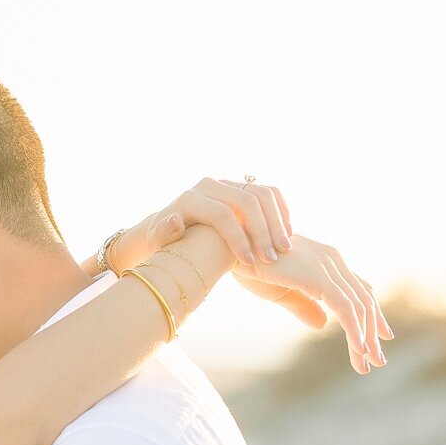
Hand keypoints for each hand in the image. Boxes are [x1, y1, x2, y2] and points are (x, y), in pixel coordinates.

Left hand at [110, 176, 294, 271]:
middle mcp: (209, 185)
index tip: (250, 262)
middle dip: (262, 231)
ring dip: (276, 222)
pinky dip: (281, 211)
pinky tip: (287, 234)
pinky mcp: (241, 185)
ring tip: (284, 249)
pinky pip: (269, 192)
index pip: (221, 214)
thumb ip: (164, 234)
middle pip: (246, 202)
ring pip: (262, 194)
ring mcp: (227, 183)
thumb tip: (175, 222)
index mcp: (190, 199)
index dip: (238, 238)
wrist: (171, 227)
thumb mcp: (158, 242)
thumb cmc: (165, 243)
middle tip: (272, 258)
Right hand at [154, 232, 391, 373]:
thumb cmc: (249, 264)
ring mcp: (328, 267)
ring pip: (359, 307)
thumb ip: (304, 306)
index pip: (356, 288)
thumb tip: (323, 324)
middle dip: (372, 330)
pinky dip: (355, 331)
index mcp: (324, 260)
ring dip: (365, 338)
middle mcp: (332, 260)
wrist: (229, 248)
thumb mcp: (282, 291)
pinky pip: (346, 309)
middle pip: (364, 298)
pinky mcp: (320, 278)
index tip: (377, 337)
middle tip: (377, 360)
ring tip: (369, 363)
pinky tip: (359, 350)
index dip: (370, 313)